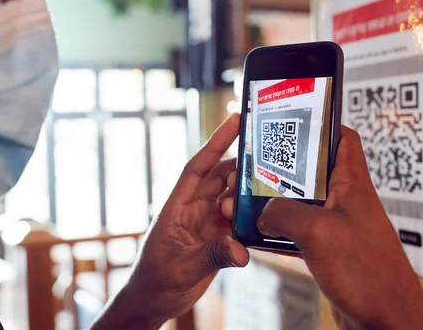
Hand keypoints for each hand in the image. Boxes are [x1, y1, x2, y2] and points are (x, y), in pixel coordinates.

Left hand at [92, 114, 248, 329]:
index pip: (197, 167)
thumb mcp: (181, 268)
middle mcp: (193, 209)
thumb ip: (211, 256)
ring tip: (269, 189)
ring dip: (247, 194)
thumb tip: (240, 249)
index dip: (215, 142)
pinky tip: (265, 217)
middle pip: (219, 178)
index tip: (233, 120)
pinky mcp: (216, 238)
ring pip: (231, 198)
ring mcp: (205, 223)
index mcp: (177, 206)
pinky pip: (237, 221)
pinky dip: (250, 218)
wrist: (153, 301)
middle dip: (240, 167)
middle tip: (265, 161)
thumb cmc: (155, 281)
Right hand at [222, 126, 422, 329]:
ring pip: (301, 203)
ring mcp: (336, 225)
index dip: (321, 124)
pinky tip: (261, 235)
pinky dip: (279, 232)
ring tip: (252, 200)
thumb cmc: (370, 274)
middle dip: (283, 168)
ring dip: (277, 203)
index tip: (294, 120)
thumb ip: (284, 213)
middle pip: (312, 171)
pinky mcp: (328, 249)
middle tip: (259, 165)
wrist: (383, 319)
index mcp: (352, 184)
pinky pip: (298, 232)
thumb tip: (262, 213)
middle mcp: (345, 201)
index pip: (343, 138)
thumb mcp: (318, 232)